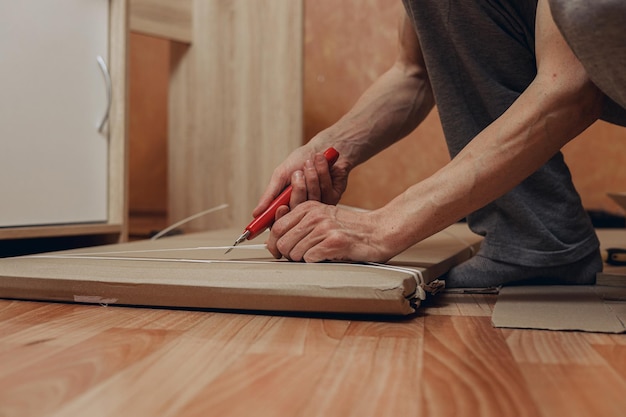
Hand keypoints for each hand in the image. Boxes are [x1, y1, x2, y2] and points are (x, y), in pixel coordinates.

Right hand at [252, 145, 349, 217]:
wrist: (322, 146)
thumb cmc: (300, 160)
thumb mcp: (280, 175)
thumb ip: (270, 194)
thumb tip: (256, 213)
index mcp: (286, 205)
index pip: (280, 223)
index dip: (278, 219)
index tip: (279, 209)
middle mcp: (302, 208)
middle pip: (297, 212)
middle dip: (298, 189)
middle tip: (297, 174)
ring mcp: (318, 205)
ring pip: (313, 200)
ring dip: (310, 178)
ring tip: (309, 164)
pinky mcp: (332, 198)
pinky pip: (326, 192)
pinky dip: (322, 174)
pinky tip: (321, 164)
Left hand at [266, 201, 392, 262]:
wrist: (378, 232)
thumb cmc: (350, 229)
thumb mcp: (323, 218)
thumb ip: (300, 225)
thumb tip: (275, 242)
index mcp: (308, 208)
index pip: (277, 227)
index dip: (274, 244)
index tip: (278, 252)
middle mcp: (314, 215)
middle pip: (282, 242)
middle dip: (288, 255)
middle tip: (301, 257)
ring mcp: (324, 228)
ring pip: (295, 253)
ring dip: (304, 260)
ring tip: (318, 255)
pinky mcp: (333, 242)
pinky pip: (309, 259)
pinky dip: (316, 262)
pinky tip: (327, 256)